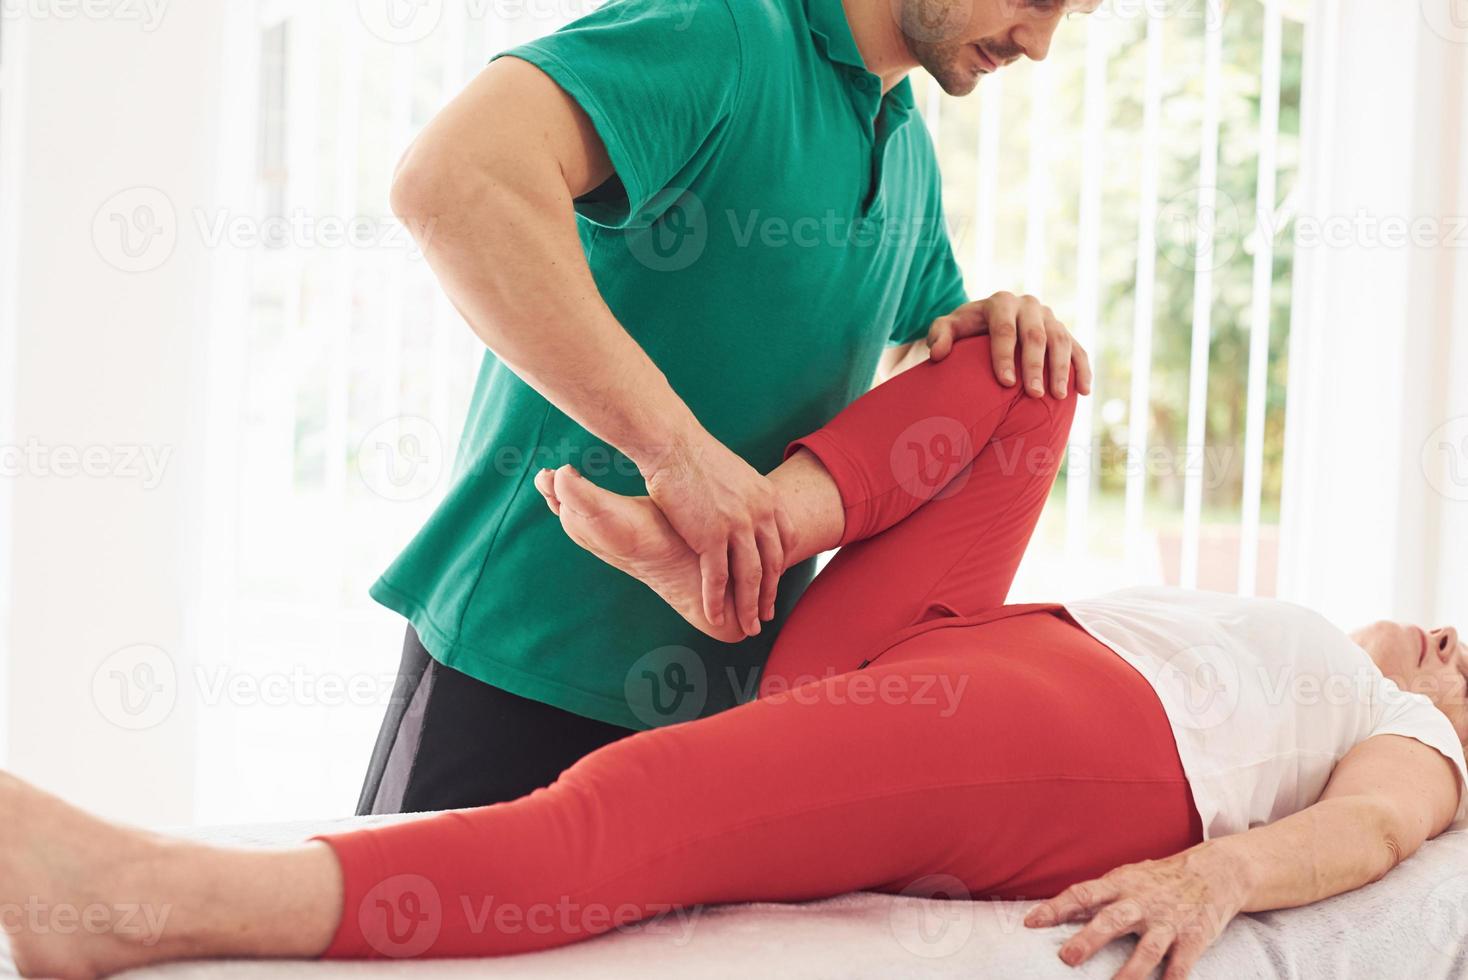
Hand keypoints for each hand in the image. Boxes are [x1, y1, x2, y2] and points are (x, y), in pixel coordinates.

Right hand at [640, 429, 786, 637]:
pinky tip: (714, 617)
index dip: (782, 566)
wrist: (674, 446)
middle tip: (766, 615)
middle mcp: (760, 514)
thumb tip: (746, 508)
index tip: (775, 582)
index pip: (786, 540)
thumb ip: (747, 497)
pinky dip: (717, 601)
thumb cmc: (697, 457)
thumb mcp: (736, 474)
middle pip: (772, 565)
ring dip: (750, 607)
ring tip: (748, 627)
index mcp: (768, 498)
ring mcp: (737, 527)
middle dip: (770, 594)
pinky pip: (718, 578)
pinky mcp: (711, 536)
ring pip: (750, 577)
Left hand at [925, 292, 1092, 398]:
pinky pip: (1078, 349)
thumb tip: (937, 353)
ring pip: (1061, 341)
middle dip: (1035, 366)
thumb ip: (939, 335)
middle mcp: (1029, 305)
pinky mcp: (1064, 332)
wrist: (990, 320)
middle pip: (1035, 336)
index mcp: (1001, 302)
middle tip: (1033, 395)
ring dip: (1061, 370)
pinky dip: (1083, 369)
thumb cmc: (967, 329)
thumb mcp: (949, 327)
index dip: (1004, 355)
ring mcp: (1049, 318)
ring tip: (1058, 397)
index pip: (1004, 329)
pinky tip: (1084, 391)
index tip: (1005, 382)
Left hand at [1022, 843, 1248, 978]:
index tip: (1031, 922)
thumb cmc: (1159, 879)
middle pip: (1112, 920)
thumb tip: (1061, 911)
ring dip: (1129, 972)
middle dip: (1088, 939)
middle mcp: (1142, 903)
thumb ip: (1098, 896)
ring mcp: (1169, 922)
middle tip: (1066, 957)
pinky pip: (1181, 965)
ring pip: (1147, 950)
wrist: (1215, 873)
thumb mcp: (1127, 878)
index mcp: (1121, 885)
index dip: (1055, 907)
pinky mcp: (1194, 938)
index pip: (1082, 894)